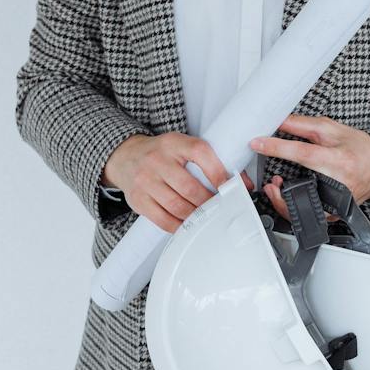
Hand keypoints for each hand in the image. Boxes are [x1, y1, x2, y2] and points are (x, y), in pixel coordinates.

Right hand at [103, 133, 252, 233]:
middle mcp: (157, 160)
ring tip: (207, 217)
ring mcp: (145, 180)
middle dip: (209, 202)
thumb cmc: (161, 154)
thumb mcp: (181, 147)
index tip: (232, 187)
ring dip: (197, 216)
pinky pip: (163, 219)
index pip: (200, 154)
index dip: (218, 173)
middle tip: (222, 208)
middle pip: (189, 187)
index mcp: (173, 143)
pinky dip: (180, 226)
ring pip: (177, 206)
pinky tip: (188, 224)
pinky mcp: (138, 199)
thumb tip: (243, 182)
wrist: (126, 158)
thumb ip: (209, 161)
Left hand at [250, 113, 369, 222]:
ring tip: (276, 188)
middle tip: (270, 180)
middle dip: (278, 189)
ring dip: (282, 202)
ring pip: (303, 209)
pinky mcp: (334, 213)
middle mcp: (338, 184)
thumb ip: (303, 125)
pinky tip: (287, 198)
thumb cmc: (360, 149)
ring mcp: (337, 203)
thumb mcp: (332, 130)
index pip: (303, 153)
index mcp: (338, 159)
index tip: (257, 143)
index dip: (277, 148)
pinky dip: (293, 209)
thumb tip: (278, 120)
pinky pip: (309, 215)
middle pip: (301, 188)